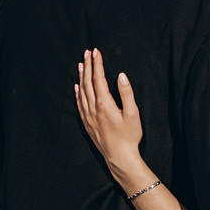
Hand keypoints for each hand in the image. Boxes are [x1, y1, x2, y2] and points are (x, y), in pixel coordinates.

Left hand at [75, 49, 144, 169]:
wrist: (119, 157)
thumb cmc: (129, 136)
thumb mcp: (133, 113)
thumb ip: (126, 93)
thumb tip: (121, 75)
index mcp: (104, 104)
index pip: (98, 78)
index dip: (97, 64)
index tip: (96, 52)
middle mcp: (93, 108)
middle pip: (87, 82)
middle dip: (87, 66)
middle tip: (87, 53)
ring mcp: (88, 116)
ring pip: (81, 92)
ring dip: (81, 77)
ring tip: (81, 64)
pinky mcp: (86, 123)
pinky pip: (78, 104)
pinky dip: (77, 93)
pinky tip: (77, 87)